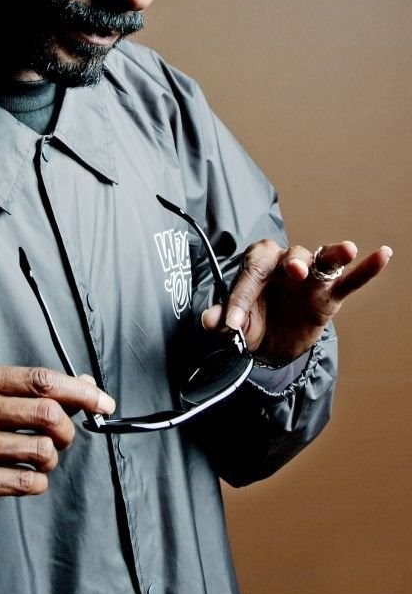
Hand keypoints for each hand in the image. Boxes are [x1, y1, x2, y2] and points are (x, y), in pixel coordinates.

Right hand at [0, 362, 114, 501]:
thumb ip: (36, 387)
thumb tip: (89, 389)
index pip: (41, 381)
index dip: (80, 392)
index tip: (104, 403)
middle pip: (47, 415)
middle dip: (68, 429)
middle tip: (64, 435)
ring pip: (42, 451)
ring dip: (52, 456)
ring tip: (39, 453)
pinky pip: (28, 482)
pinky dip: (38, 479)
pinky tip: (26, 472)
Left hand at [201, 239, 392, 363]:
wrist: (271, 344)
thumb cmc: (252, 322)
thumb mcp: (234, 326)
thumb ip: (221, 320)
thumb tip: (210, 321)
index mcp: (256, 265)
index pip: (251, 271)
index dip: (241, 295)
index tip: (233, 322)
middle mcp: (284, 264)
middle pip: (289, 255)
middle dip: (293, 262)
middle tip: (295, 272)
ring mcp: (310, 277)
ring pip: (321, 259)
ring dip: (333, 254)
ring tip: (346, 249)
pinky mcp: (329, 294)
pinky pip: (350, 279)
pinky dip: (366, 269)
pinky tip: (383, 254)